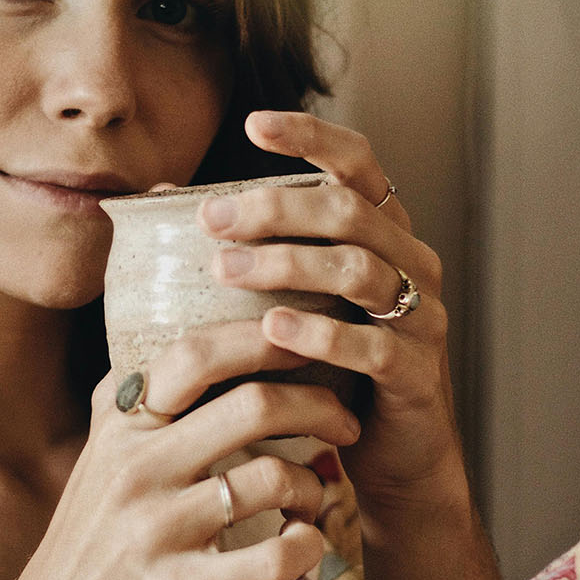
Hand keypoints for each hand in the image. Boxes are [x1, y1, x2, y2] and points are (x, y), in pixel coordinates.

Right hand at [0, 318, 359, 579]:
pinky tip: (302, 546)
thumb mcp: (93, 467)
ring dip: (314, 484)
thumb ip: (130, 411)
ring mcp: (156, 531)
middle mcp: (134, 469)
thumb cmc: (83, 556)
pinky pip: (276, 556)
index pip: (197, 355)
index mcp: (117, 430)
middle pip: (253, 404)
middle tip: (344, 423)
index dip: (264, 339)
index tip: (309, 342)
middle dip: (318, 405)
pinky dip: (307, 545)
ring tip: (313, 498)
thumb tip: (182, 350)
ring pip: (273, 476)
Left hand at [198, 110, 464, 517]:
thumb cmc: (327, 366)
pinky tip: (273, 328)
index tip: (253, 123)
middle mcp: (411, 262)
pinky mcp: (419, 373)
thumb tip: (157, 198)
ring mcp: (422, 317)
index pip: (357, 163)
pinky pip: (373, 344)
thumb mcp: (291, 298)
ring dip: (287, 264)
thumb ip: (248, 250)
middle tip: (212, 220)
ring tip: (226, 270)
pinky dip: (321, 332)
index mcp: (383, 233)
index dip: (312, 135)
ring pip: (359, 269)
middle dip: (276, 209)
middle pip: (348, 211)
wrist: (390, 456)